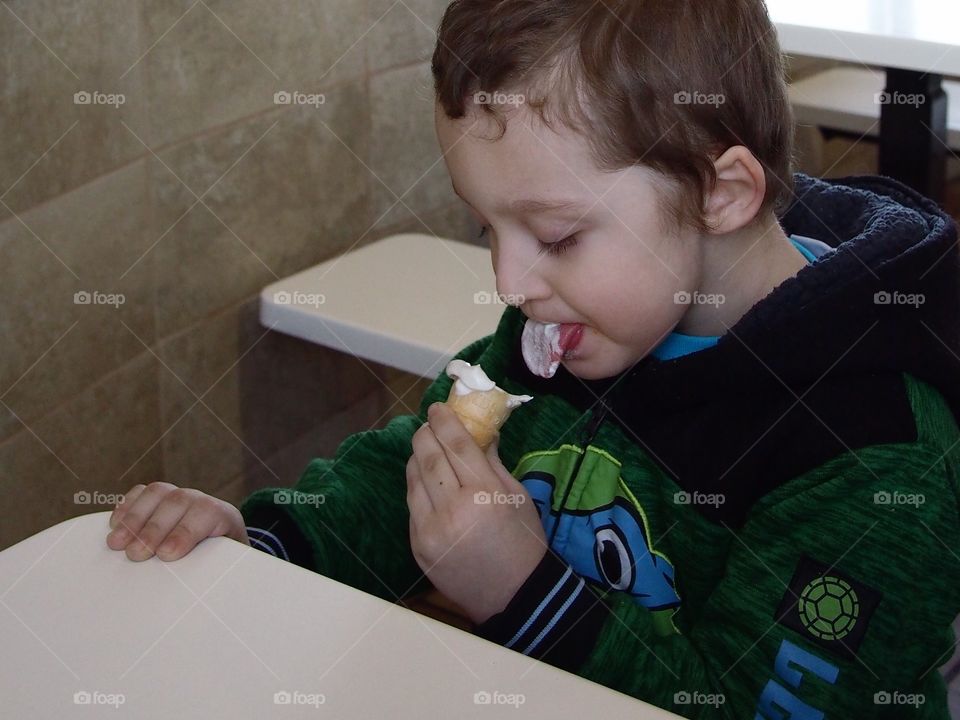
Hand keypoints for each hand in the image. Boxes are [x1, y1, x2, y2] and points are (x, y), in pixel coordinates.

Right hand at [106, 482, 248, 561]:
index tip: (166, 554)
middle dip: (153, 529)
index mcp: (223, 517)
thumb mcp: (221, 570)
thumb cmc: (218, 565)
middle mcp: (200, 501)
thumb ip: (212, 573)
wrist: (220, 551)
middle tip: (136, 554)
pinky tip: (114, 526)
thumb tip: (195, 592)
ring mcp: (178, 496)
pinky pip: (141, 493)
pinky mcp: (158, 498)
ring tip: (117, 544)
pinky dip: (125, 507)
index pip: (208, 513)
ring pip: (157, 493)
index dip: (185, 531)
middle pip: (178, 502)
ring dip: (134, 518)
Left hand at [406, 402, 546, 623]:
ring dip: (417, 458)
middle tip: (429, 425)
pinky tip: (428, 482)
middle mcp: (452, 509)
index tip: (438, 407)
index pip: (455, 443)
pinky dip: (418, 487)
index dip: (444, 420)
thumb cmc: (523, 541)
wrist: (514, 595)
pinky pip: (412, 505)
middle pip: (427, 455)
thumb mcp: (517, 494)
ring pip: (413, 478)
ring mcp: (430, 529)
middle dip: (425, 433)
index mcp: (482, 493)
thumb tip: (478, 430)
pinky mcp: (417, 545)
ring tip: (426, 450)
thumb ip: (492, 460)